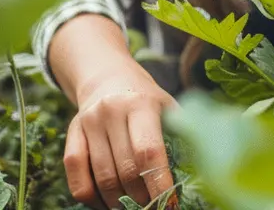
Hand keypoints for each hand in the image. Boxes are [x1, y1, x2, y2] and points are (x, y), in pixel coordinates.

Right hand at [63, 69, 178, 208]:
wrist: (107, 77)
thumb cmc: (146, 99)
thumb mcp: (168, 106)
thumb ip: (184, 132)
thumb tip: (202, 170)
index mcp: (141, 104)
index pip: (149, 151)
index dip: (159, 183)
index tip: (169, 204)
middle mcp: (111, 111)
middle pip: (126, 169)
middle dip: (142, 198)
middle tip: (153, 208)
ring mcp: (88, 123)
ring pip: (102, 178)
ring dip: (118, 202)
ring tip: (134, 208)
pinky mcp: (71, 134)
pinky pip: (76, 177)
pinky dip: (92, 199)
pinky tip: (106, 203)